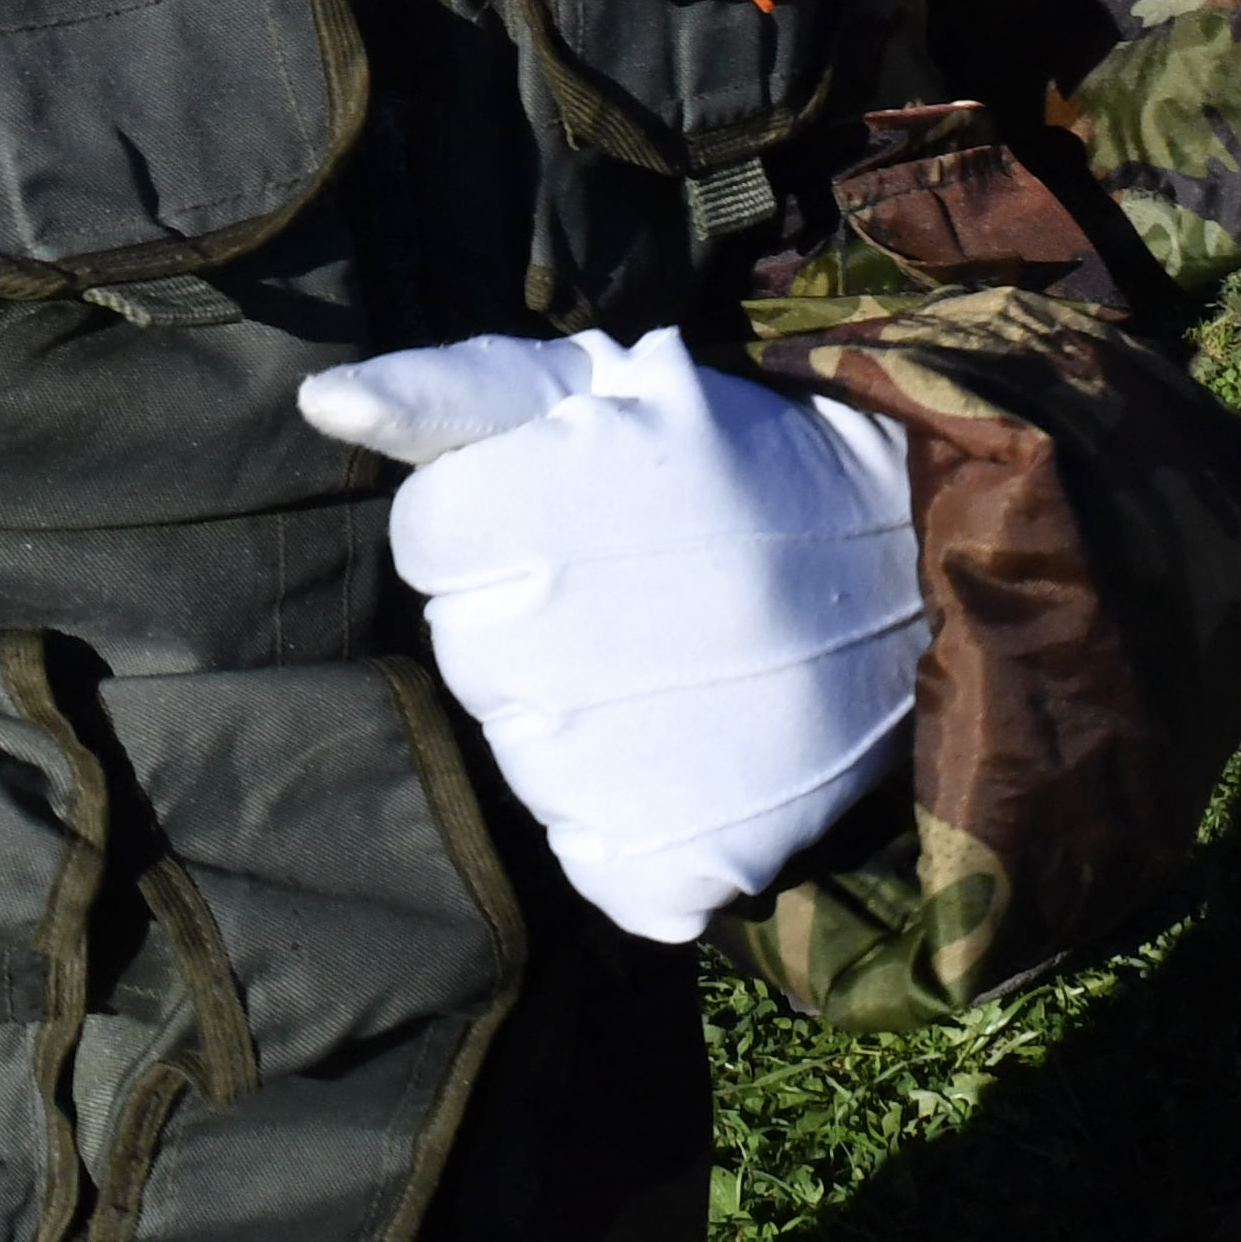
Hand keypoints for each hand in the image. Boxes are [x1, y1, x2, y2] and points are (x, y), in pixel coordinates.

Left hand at [297, 328, 919, 942]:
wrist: (918, 570)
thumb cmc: (729, 468)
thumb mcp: (601, 387)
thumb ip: (453, 389)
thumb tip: (321, 406)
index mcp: (589, 485)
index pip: (429, 536)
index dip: (492, 519)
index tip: (574, 513)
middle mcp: (613, 621)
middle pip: (469, 647)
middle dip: (528, 614)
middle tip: (632, 589)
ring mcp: (659, 751)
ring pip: (524, 751)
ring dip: (575, 711)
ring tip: (670, 662)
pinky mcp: (701, 853)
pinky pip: (596, 854)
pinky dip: (629, 816)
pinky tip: (689, 747)